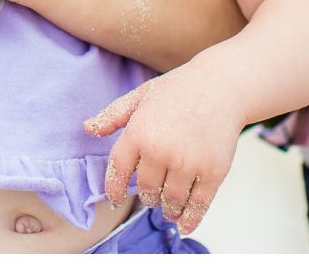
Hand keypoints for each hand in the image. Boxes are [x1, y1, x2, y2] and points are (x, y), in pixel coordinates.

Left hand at [84, 63, 244, 235]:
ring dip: (167, 208)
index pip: (118, 171)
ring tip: (166, 208)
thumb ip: (112, 116)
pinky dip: (190, 218)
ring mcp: (188, 163)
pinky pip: (198, 204)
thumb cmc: (177, 90)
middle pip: (146, 189)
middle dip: (146, 196)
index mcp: (138, 133)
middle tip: (150, 195)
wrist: (221, 86)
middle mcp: (160, 151)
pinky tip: (183, 223)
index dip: (115, 189)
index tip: (115, 199)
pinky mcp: (213, 172)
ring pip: (170, 200)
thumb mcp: (139, 95)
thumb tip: (87, 128)